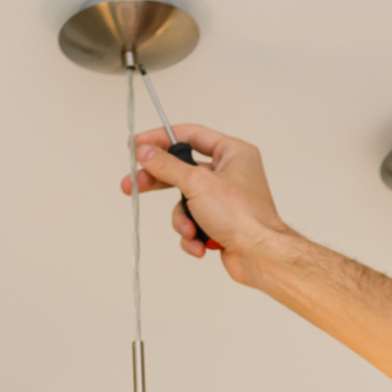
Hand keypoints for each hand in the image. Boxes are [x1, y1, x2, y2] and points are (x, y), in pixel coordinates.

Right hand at [121, 125, 290, 283]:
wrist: (259, 256)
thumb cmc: (243, 217)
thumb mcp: (197, 183)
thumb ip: (167, 166)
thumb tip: (146, 153)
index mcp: (233, 152)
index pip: (190, 135)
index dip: (160, 138)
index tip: (137, 146)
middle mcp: (230, 173)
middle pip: (182, 170)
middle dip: (158, 183)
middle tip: (132, 185)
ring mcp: (225, 199)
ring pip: (185, 202)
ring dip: (182, 219)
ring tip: (190, 229)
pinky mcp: (220, 223)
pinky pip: (193, 223)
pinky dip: (192, 235)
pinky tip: (200, 244)